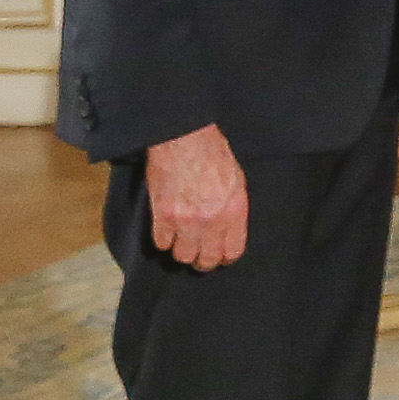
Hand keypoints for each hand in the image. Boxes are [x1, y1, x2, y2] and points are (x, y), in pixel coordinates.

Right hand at [145, 124, 251, 271]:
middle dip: (204, 260)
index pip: (232, 252)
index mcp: (234, 212)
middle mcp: (212, 222)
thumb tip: (228, 229)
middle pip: (207, 260)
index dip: (225, 257)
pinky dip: (164, 241)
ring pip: (183, 256)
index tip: (220, 256)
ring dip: (182, 252)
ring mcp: (186, 221)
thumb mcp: (237, 181)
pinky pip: (161, 243)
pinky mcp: (162, 216)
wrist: (185, 139)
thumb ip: (233, 209)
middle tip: (200, 254)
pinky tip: (167, 232)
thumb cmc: (213, 153)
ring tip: (182, 243)